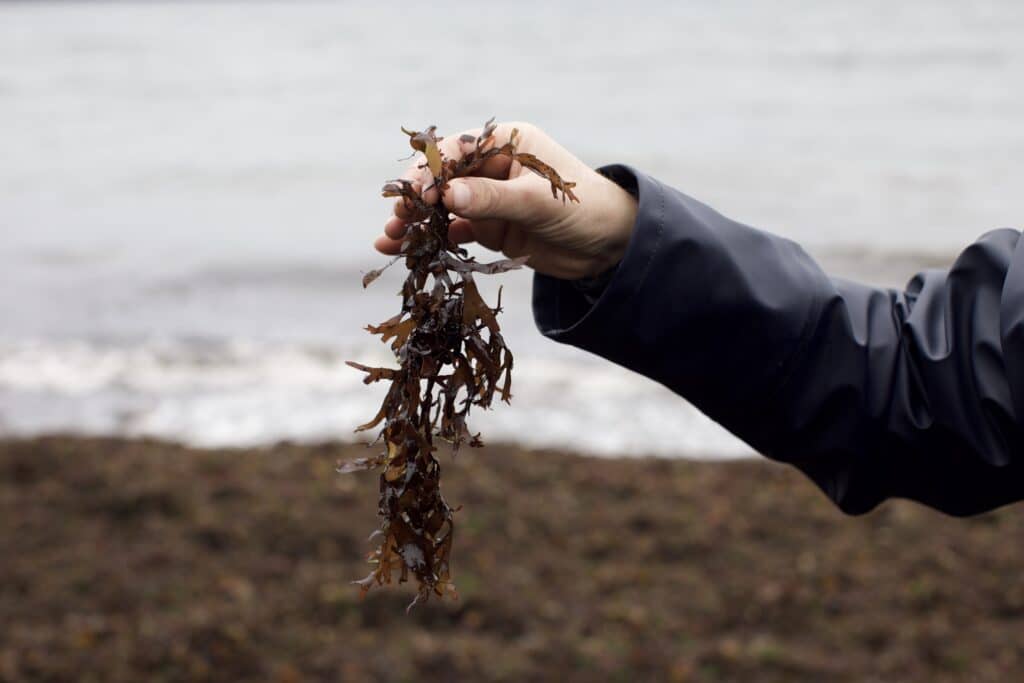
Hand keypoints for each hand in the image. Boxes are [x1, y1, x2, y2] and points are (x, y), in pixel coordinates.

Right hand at [374, 121, 637, 280]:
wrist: (610, 247)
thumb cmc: (583, 210)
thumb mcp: (538, 202)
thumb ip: (492, 198)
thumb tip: (447, 194)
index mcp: (507, 144)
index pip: (457, 151)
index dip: (431, 171)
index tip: (414, 195)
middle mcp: (493, 168)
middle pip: (442, 179)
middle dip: (415, 199)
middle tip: (394, 220)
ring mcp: (490, 199)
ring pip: (442, 207)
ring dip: (417, 222)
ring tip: (391, 241)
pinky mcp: (491, 227)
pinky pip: (455, 230)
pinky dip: (433, 239)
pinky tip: (412, 252)